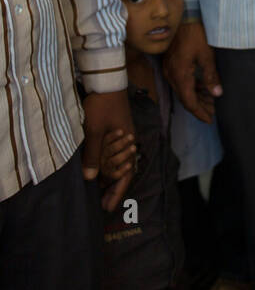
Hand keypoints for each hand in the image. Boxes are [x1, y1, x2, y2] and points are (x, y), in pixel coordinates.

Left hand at [82, 89, 135, 211]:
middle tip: (102, 204)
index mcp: (127, 145)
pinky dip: (109, 164)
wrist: (108, 81)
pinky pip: (115, 153)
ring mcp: (124, 135)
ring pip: (120, 162)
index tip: (107, 208)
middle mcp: (129, 142)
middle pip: (124, 171)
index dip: (116, 193)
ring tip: (99, 189)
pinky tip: (100, 168)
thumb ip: (93, 155)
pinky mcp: (117, 129)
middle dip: (113, 189)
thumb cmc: (102, 105)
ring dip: (111, 177)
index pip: (125, 175)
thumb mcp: (95, 131)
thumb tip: (90, 179)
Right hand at [163, 20, 221, 123]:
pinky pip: (180, 81)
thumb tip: (217, 95)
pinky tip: (203, 87)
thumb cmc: (196, 34)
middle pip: (184, 98)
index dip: (199, 112)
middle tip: (213, 112)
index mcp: (180, 75)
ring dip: (196, 97)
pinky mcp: (171, 64)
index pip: (189, 101)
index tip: (209, 120)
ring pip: (182, 90)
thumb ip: (211, 76)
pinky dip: (191, 87)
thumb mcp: (207, 55)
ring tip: (211, 101)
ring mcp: (169, 69)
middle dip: (199, 106)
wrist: (184, 17)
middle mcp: (171, 75)